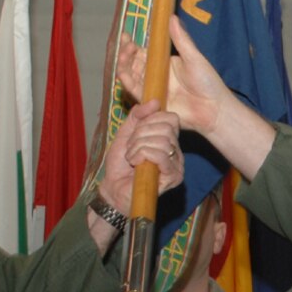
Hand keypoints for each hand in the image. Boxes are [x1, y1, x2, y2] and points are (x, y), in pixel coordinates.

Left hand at [86, 100, 185, 249]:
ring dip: (138, 147)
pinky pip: (161, 154)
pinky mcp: (174, 177)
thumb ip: (138, 116)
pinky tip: (136, 164)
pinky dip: (142, 155)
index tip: (135, 133)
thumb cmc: (120, 165)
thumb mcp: (125, 134)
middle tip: (131, 148)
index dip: (150, 120)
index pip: (170, 118)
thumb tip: (154, 101)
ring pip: (162, 140)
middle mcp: (176, 151)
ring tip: (132, 158)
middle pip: (166, 127)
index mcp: (168, 139)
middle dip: (141, 134)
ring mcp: (177, 164)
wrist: (113, 189)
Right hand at [118, 16, 277, 179]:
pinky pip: (137, 92)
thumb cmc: (207, 83)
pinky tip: (123, 74)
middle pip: (134, 63)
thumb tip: (171, 17)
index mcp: (164, 63)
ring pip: (132, 76)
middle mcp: (156, 76)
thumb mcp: (193, 58)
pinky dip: (128, 83)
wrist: (214, 108)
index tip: (126, 36)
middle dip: (126, 54)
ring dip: (124, 66)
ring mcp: (154, 88)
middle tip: (126, 45)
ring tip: (123, 56)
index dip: (133, 45)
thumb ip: (181, 39)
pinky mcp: (153, 102)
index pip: (144, 52)